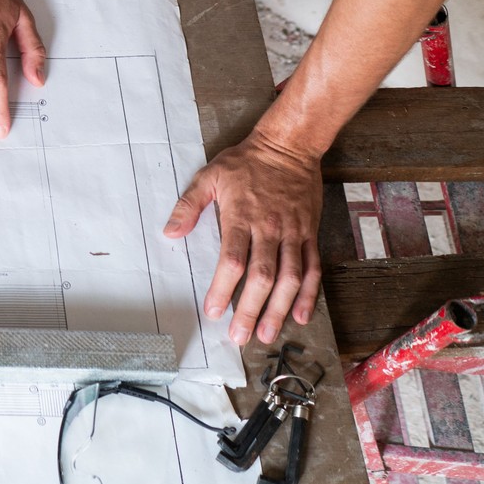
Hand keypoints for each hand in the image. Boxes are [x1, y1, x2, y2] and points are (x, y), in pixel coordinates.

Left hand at [165, 131, 324, 345]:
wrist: (289, 146)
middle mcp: (269, 229)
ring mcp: (293, 233)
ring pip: (290, 278)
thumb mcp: (208, 176)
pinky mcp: (310, 234)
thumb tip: (170, 232)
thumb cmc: (245, 163)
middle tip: (240, 336)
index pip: (232, 260)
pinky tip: (300, 315)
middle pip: (262, 276)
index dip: (222, 288)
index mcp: (241, 217)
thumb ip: (188, 205)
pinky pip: (312, 268)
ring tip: (268, 334)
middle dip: (251, 309)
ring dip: (279, 309)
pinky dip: (309, 294)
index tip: (212, 311)